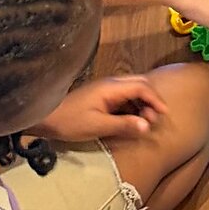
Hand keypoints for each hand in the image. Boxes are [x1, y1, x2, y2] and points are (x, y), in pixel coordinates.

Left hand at [31, 76, 168, 143]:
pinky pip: (124, 97)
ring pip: (133, 90)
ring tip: (145, 121)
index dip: (156, 99)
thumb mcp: (98, 126)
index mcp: (111, 87)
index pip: (142, 87)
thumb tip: (147, 126)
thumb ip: (124, 125)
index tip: (164, 114)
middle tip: (156, 117)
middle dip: (151, 99)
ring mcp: (106, 89)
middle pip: (140, 83)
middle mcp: (111, 84)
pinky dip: (133, 107)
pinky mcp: (101, 97)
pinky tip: (132, 120)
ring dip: (143, 103)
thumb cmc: (70, 121)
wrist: (44, 118)